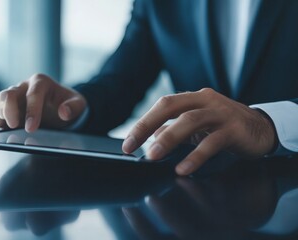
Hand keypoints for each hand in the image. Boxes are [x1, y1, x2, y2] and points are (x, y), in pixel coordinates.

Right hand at [0, 74, 86, 131]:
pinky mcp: (9, 108)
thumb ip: (74, 107)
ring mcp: (15, 96)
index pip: (33, 94)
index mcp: (41, 82)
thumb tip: (64, 113)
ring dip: (1, 114)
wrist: (62, 107)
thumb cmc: (69, 104)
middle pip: (9, 94)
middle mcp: (25, 86)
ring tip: (8, 128)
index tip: (31, 128)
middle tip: (14, 126)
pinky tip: (4, 131)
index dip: (31, 111)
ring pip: (1, 101)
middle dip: (10, 110)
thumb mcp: (78, 104)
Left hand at [122, 88, 277, 174]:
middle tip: (132, 146)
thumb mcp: (197, 126)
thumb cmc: (225, 126)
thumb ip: (175, 129)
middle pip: (171, 106)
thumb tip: (151, 138)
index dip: (143, 122)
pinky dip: (195, 156)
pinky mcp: (234, 130)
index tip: (128, 142)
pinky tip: (183, 169)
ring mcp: (221, 113)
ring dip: (168, 139)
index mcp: (193, 98)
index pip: (163, 105)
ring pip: (190, 120)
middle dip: (147, 125)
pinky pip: (212, 142)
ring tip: (153, 156)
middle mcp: (205, 100)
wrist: (262, 128)